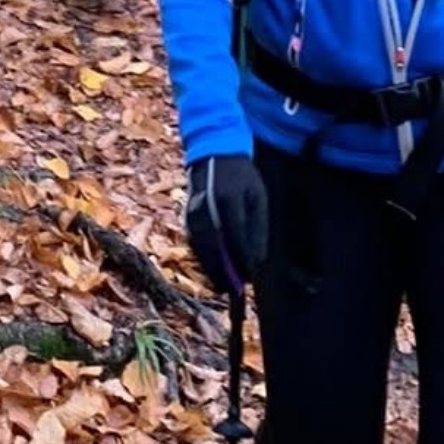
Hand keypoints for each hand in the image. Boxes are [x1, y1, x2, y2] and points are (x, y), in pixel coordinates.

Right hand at [184, 154, 268, 296]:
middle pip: (213, 246)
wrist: (213, 153)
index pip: (236, 236)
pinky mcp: (185, 215)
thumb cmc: (241, 176)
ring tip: (223, 287)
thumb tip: (256, 260)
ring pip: (200, 247)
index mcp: (228, 198)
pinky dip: (202, 259)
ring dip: (210, 269)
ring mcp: (192, 210)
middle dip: (223, 272)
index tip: (250, 276)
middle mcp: (206, 206)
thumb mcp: (258, 196)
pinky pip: (193, 243)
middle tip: (234, 291)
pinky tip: (212, 270)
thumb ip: (258, 228)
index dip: (242, 259)